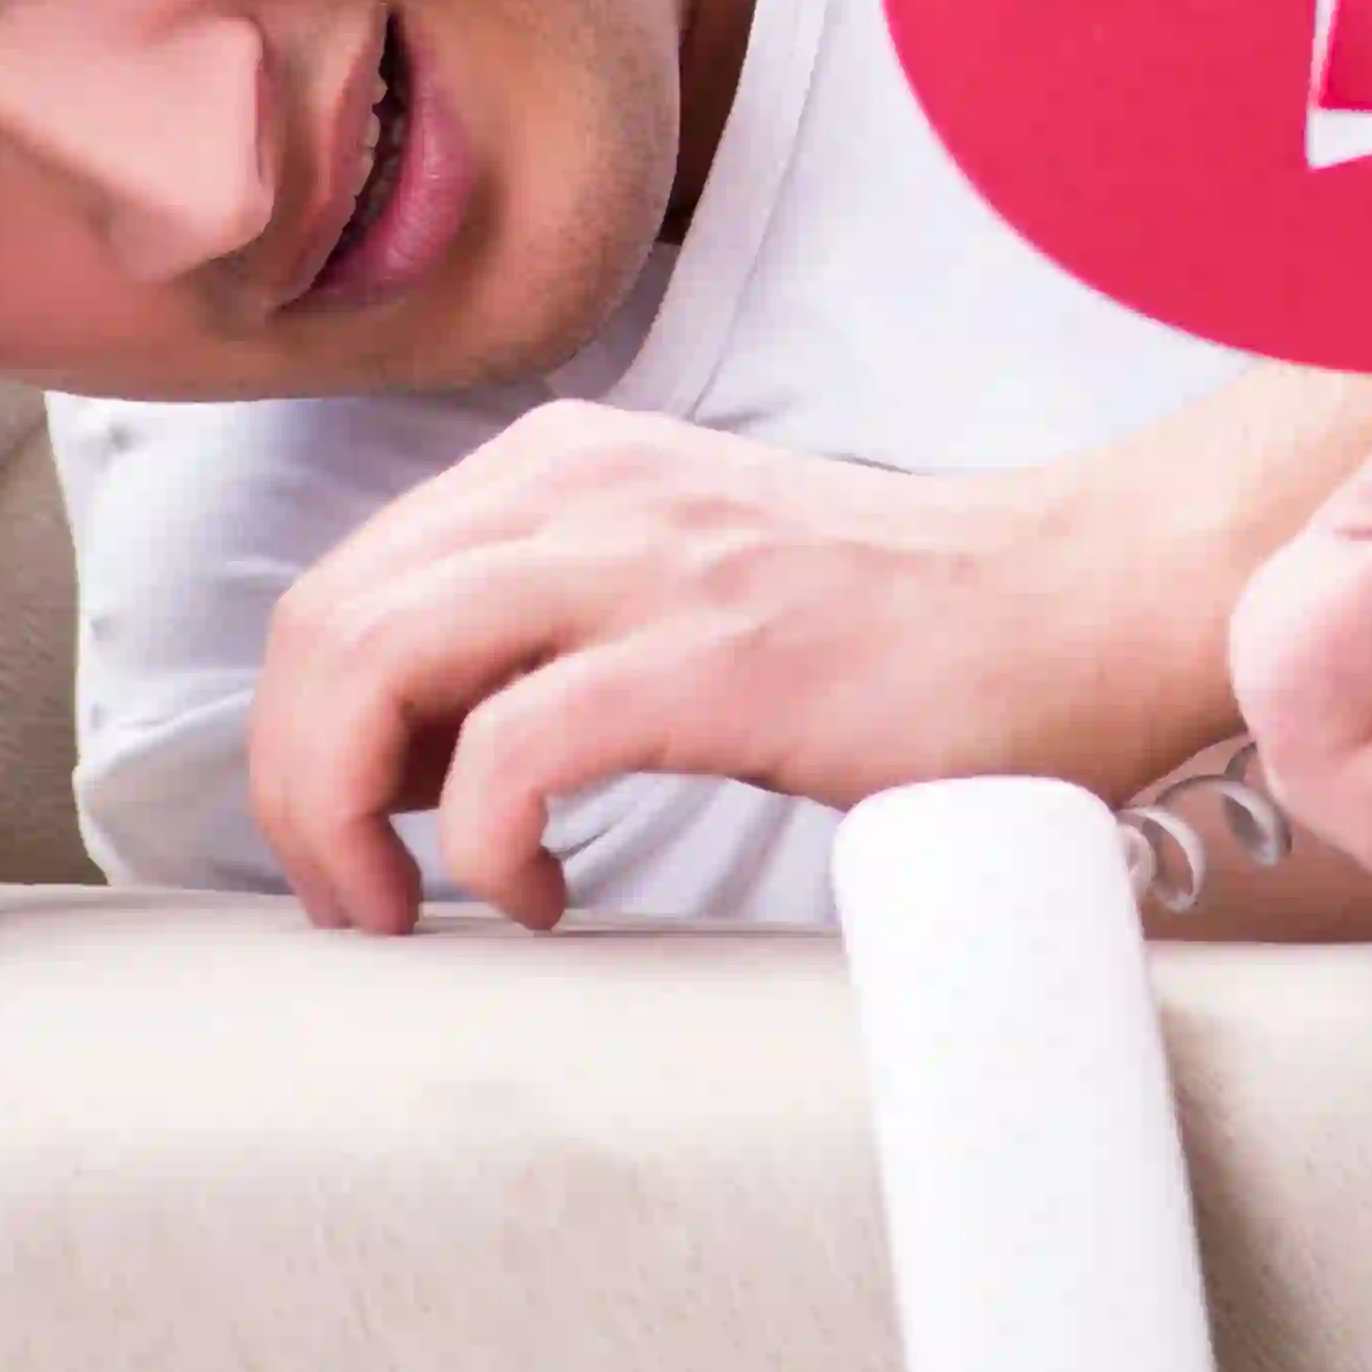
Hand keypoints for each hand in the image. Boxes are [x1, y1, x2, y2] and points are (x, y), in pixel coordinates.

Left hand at [245, 400, 1123, 935]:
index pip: (340, 586)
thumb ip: (543, 628)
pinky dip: (489, 844)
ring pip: (377, 664)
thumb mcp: (677, 579)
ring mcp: (646, 564)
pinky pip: (513, 751)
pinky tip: (546, 895)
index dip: (303, 731)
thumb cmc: (892, 629)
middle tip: (356, 899)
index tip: (355, 838)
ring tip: (409, 906)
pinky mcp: (713, 657)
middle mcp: (582, 487)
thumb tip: (406, 756)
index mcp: (562, 465)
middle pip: (325, 625)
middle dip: (295, 786)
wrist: (1076, 605)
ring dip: (346, 814)